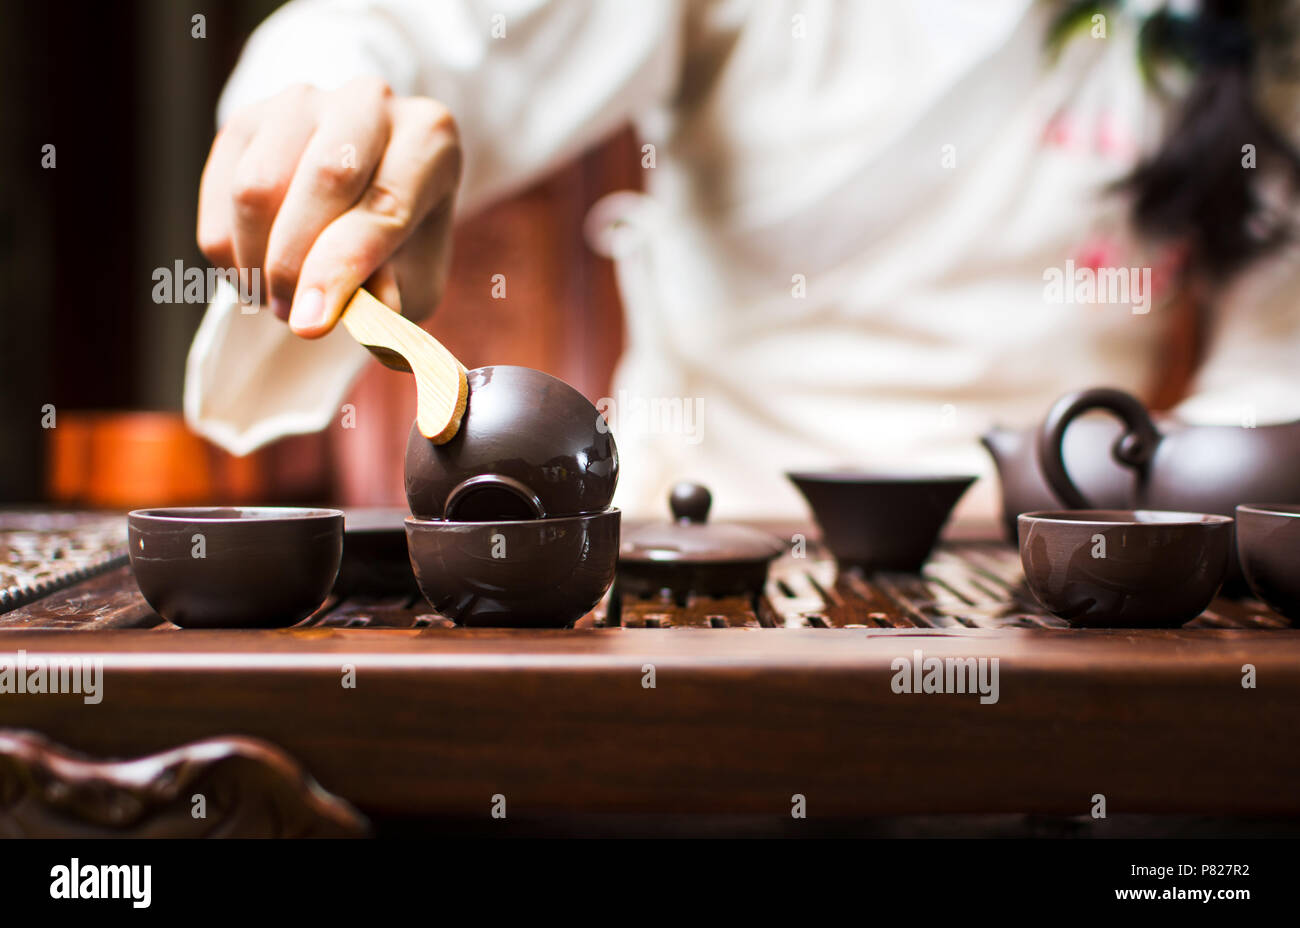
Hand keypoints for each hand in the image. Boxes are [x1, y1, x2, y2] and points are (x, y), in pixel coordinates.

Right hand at [197, 77, 460, 336]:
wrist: (358, 195)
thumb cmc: (398, 243)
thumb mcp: (415, 275)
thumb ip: (397, 288)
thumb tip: (370, 308)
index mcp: (429, 137)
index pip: (385, 202)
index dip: (342, 268)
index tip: (310, 323)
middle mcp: (369, 103)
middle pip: (324, 178)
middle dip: (296, 265)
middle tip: (293, 318)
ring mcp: (301, 102)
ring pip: (257, 187)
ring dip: (258, 262)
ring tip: (280, 297)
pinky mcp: (246, 119)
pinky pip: (220, 193)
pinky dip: (229, 250)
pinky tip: (256, 270)